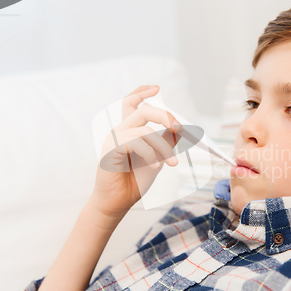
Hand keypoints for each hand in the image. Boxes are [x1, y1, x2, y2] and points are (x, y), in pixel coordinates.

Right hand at [89, 85, 181, 218]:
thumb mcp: (157, 159)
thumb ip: (165, 142)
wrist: (118, 202)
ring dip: (163, 147)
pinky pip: (136, 143)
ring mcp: (113, 139)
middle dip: (165, 116)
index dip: (141, 92)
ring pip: (145, 131)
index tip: (156, 87)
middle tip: (179, 128)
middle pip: (142, 111)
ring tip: (171, 163)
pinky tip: (153, 167)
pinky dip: (150, 155)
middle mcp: (119, 131)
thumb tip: (179, 128)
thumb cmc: (134, 181)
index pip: (131, 103)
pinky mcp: (110, 150)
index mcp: (129, 130)